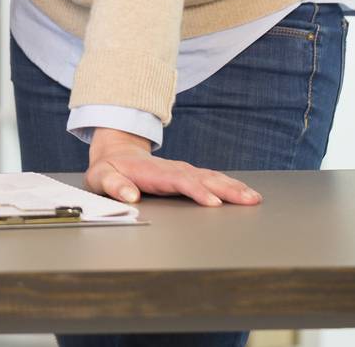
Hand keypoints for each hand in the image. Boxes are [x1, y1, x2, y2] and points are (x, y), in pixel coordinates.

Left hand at [85, 126, 259, 207]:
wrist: (117, 153)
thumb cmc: (109, 170)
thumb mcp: (101, 177)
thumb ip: (114, 186)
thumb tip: (130, 196)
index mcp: (153, 173)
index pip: (178, 181)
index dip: (196, 191)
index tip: (212, 202)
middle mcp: (172, 170)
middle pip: (203, 178)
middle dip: (226, 189)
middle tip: (248, 200)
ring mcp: (182, 171)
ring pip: (212, 177)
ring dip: (233, 187)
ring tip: (253, 198)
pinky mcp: (188, 176)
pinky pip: (212, 179)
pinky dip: (230, 185)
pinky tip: (245, 193)